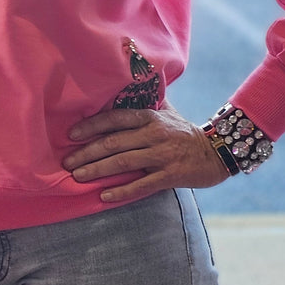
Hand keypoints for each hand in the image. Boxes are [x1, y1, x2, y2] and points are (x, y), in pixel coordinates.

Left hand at [62, 102, 228, 205]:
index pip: (115, 118)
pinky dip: (122, 191)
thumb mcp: (167, 113)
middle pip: (113, 143)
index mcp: (150, 117)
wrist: (217, 152)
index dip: (91, 126)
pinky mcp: (171, 175)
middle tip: (67, 161)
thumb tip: (120, 88)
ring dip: (97, 170)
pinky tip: (104, 196)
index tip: (71, 134)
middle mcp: (154, 134)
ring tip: (78, 176)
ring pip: (123, 163)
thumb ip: (145, 103)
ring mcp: (162, 155)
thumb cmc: (184, 132)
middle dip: (86, 153)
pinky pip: (142, 184)